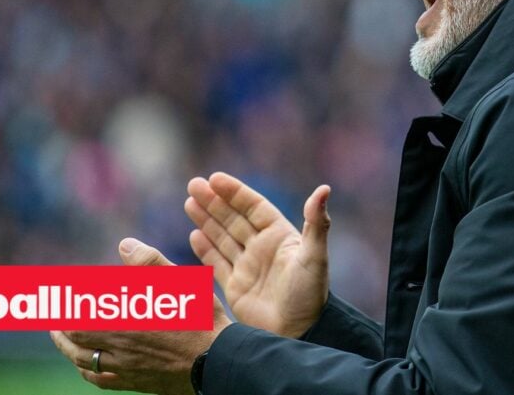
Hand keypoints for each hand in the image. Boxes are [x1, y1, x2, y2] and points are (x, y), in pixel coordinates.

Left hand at [50, 238, 230, 393]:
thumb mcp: (177, 281)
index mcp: (122, 319)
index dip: (62, 299)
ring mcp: (125, 367)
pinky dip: (86, 371)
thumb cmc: (199, 319)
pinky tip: (86, 367)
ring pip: (83, 361)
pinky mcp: (135, 382)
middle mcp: (117, 346)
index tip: (54, 289)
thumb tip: (124, 244)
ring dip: (66, 348)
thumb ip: (147, 261)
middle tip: (49, 314)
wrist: (216, 361)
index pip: (78, 309)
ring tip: (58, 337)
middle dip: (58, 325)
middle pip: (74, 338)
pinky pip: (100, 380)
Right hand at [185, 172, 329, 338]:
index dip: (235, 192)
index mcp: (279, 236)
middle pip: (233, 219)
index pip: (253, 207)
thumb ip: (316, 223)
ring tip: (189, 202)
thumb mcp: (314, 256)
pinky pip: (217, 263)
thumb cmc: (309, 294)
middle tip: (193, 185)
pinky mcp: (236, 287)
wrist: (298, 333)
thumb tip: (324, 189)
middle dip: (214, 202)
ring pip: (223, 237)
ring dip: (206, 220)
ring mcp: (247, 267)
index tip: (215, 178)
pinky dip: (205, 248)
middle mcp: (261, 248)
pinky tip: (195, 234)